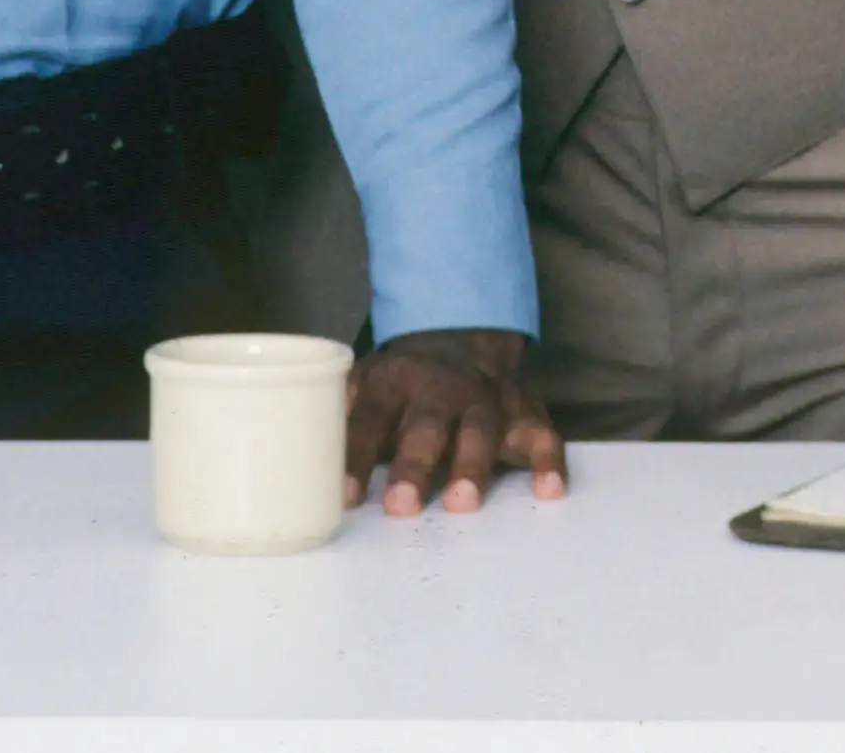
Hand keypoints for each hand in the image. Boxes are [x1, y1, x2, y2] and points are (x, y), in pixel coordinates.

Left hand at [349, 326, 564, 514]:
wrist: (462, 339)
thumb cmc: (403, 384)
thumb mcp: (364, 384)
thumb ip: (339, 417)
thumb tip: (296, 461)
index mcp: (395, 380)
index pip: (371, 416)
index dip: (358, 455)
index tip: (344, 494)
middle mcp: (443, 387)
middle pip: (428, 423)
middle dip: (415, 464)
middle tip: (401, 506)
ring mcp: (487, 399)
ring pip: (482, 429)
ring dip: (473, 466)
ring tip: (463, 503)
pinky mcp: (524, 413)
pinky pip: (542, 436)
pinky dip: (548, 462)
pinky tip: (549, 491)